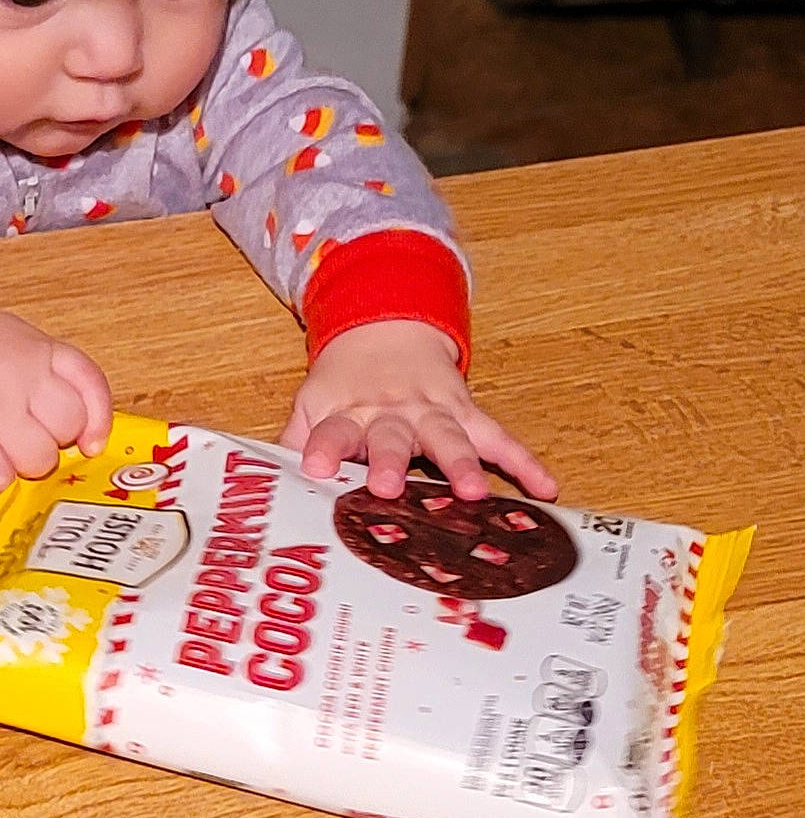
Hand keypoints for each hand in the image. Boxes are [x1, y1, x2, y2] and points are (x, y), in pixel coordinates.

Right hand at [0, 298, 112, 497]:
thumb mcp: (14, 337)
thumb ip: (51, 367)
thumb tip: (86, 423)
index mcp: (37, 349)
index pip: (90, 385)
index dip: (97, 419)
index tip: (89, 441)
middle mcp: (19, 376)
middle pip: (68, 427)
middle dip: (55, 439)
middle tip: (28, 435)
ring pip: (40, 460)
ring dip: (25, 464)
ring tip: (2, 450)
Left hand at [282, 319, 556, 501]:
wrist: (386, 326)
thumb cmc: (347, 382)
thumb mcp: (314, 402)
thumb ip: (296, 439)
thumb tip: (270, 478)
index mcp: (349, 413)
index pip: (332, 431)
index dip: (321, 446)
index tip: (313, 466)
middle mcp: (392, 413)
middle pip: (392, 438)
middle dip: (392, 462)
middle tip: (389, 486)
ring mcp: (432, 411)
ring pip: (448, 436)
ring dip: (460, 462)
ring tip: (472, 492)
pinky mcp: (466, 411)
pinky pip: (498, 436)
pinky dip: (524, 461)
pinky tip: (546, 487)